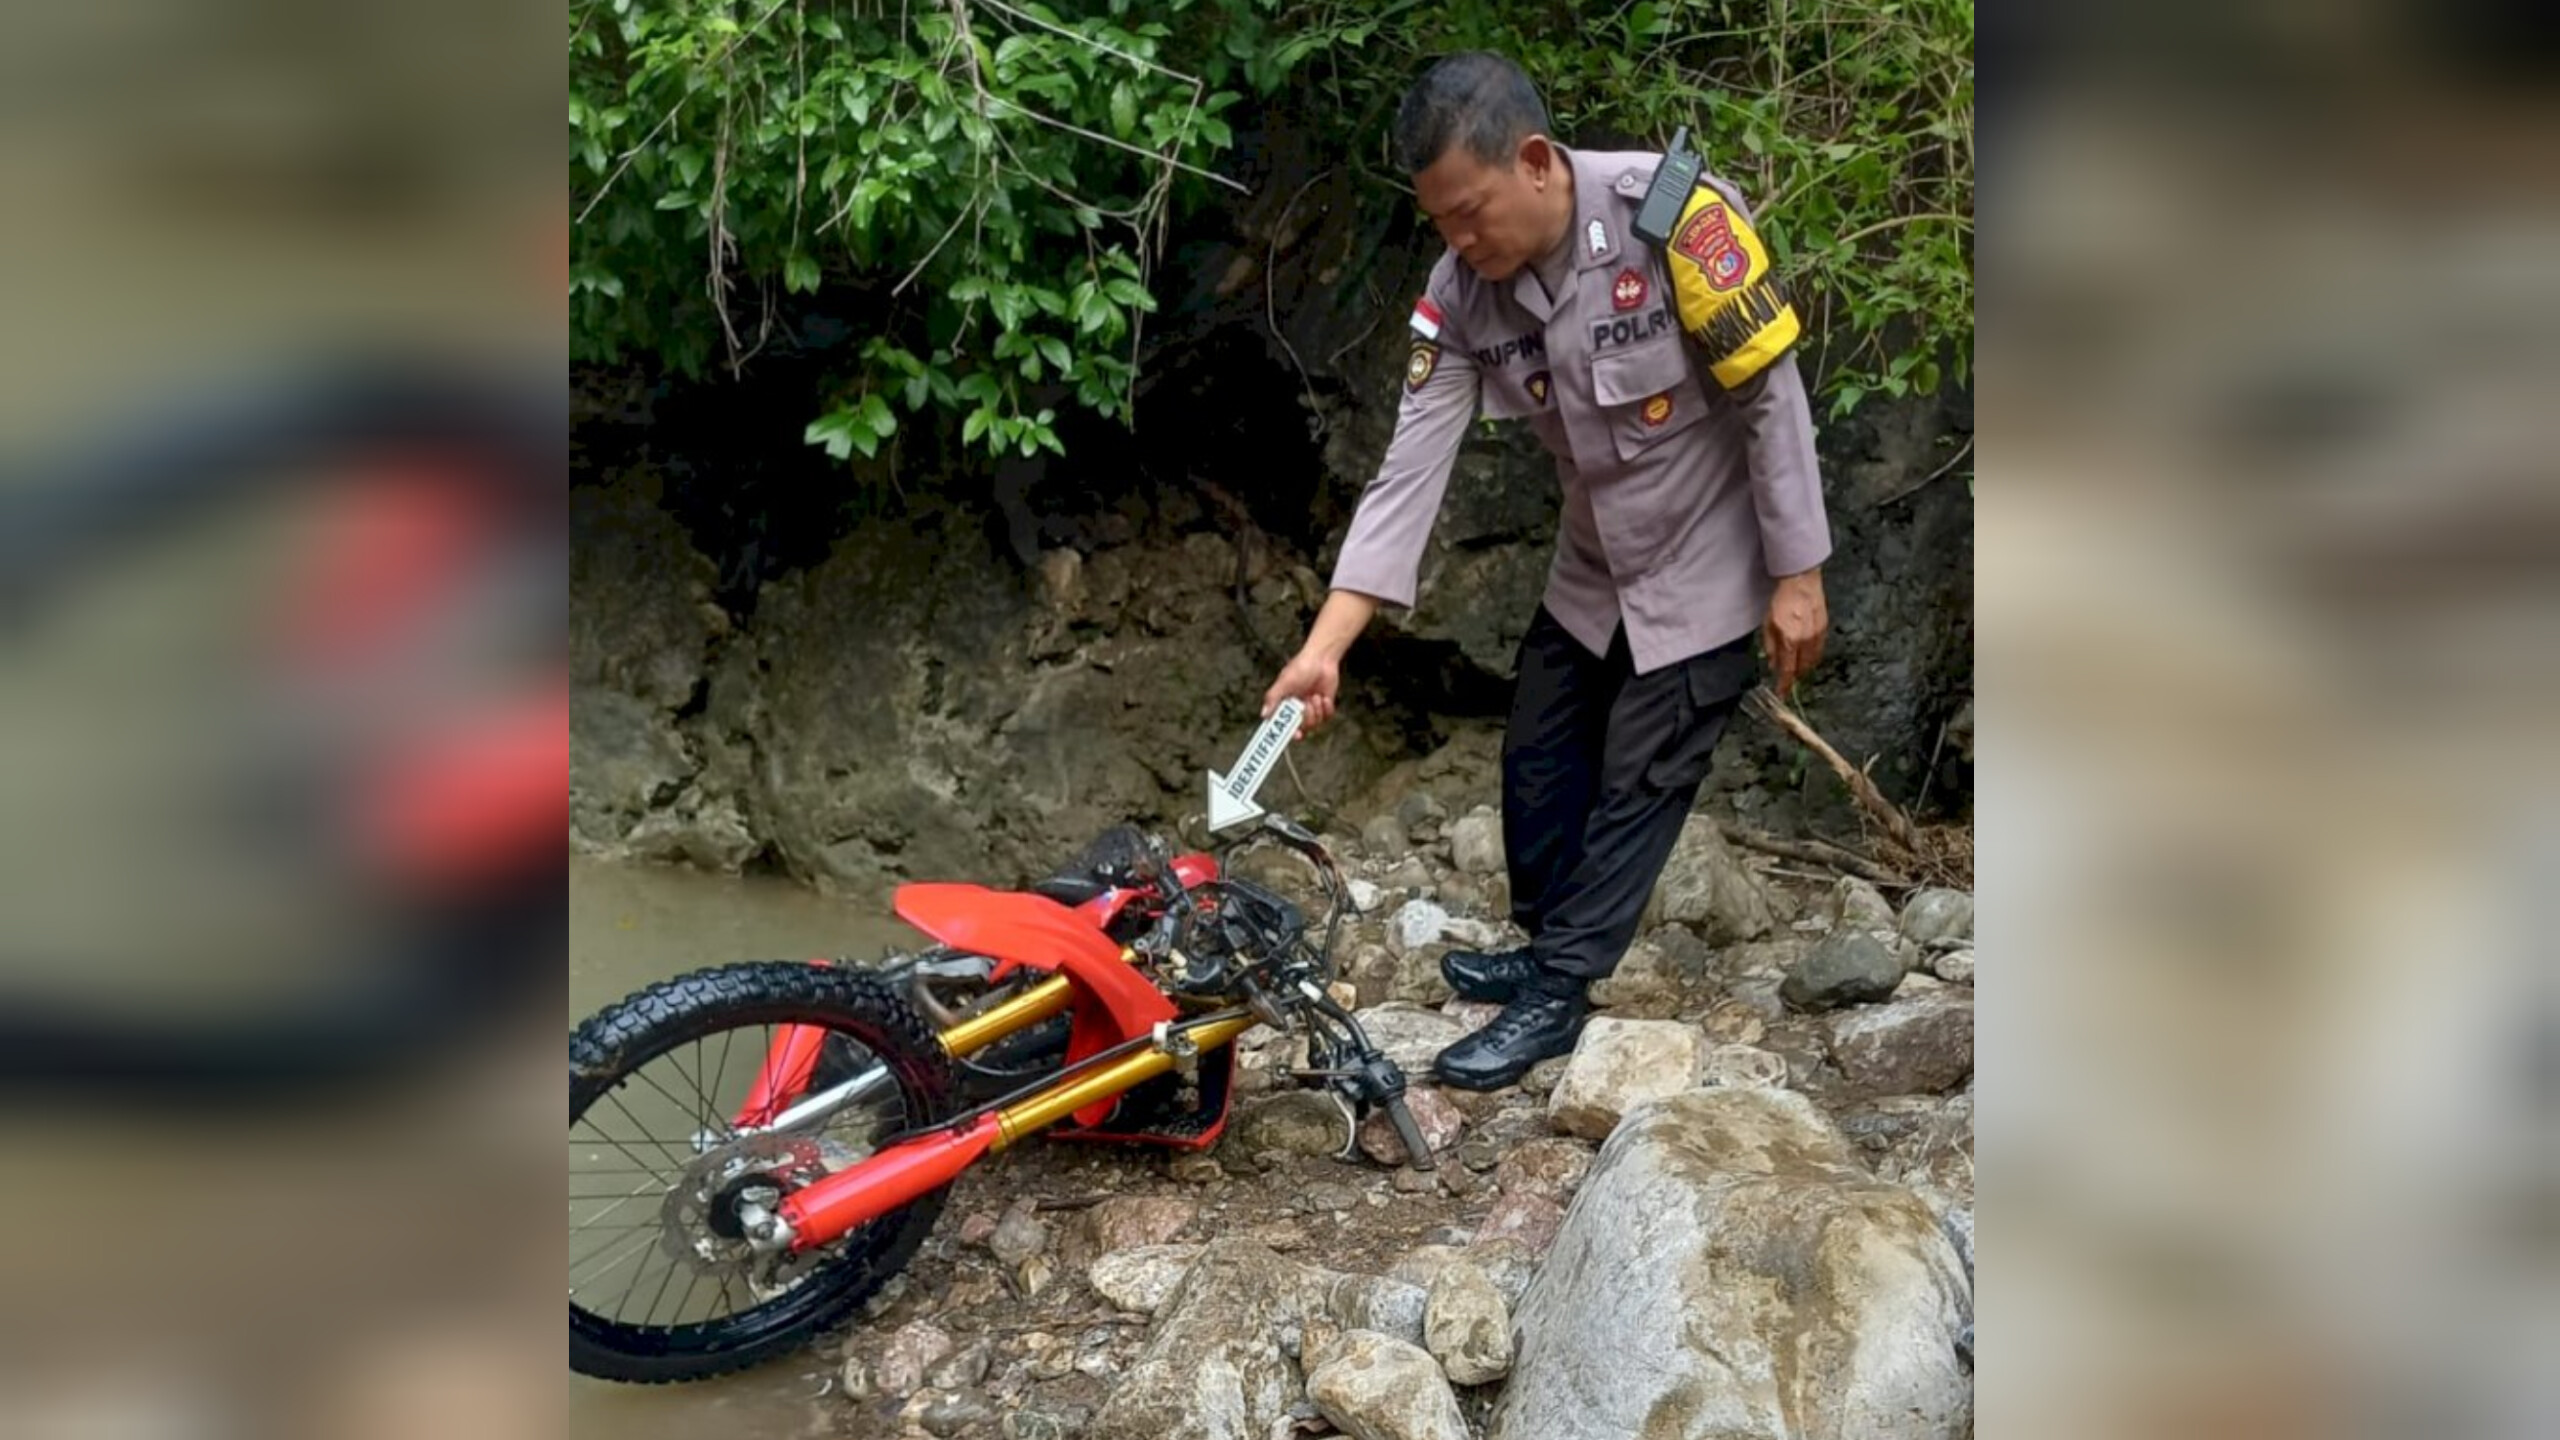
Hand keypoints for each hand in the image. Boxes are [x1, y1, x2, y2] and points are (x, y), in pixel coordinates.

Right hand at [1262, 649, 1340, 733]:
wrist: (1322, 658)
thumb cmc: (1301, 667)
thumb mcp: (1284, 682)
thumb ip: (1273, 698)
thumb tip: (1264, 714)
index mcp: (1284, 704)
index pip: (1281, 724)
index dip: (1283, 734)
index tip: (1289, 736)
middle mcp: (1297, 709)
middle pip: (1300, 728)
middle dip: (1304, 723)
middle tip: (1303, 719)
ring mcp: (1311, 709)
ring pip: (1314, 724)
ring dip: (1315, 711)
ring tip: (1314, 696)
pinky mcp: (1324, 706)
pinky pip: (1326, 717)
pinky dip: (1326, 708)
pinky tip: (1323, 697)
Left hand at [1762, 568, 1827, 699]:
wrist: (1801, 582)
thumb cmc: (1782, 600)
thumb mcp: (1767, 624)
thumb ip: (1770, 647)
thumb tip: (1772, 664)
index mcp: (1790, 641)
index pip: (1787, 671)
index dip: (1785, 686)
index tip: (1782, 694)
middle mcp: (1806, 641)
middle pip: (1802, 669)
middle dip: (1794, 676)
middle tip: (1787, 678)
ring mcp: (1817, 635)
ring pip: (1813, 661)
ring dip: (1804, 667)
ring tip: (1796, 667)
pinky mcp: (1825, 629)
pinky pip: (1819, 650)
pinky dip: (1812, 655)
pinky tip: (1806, 653)